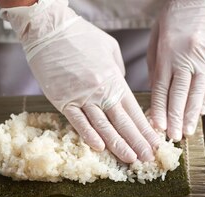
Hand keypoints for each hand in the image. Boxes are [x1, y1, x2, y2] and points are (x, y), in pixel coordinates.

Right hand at [0, 0, 162, 162]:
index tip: (155, 143)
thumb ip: (117, 71)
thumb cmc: (79, 36)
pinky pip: (78, 121)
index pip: (134, 110)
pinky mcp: (63, 100)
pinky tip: (99, 147)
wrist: (49, 30)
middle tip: (148, 158)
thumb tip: (120, 88)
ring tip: (131, 159)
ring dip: (117, 144)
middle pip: (123, 122)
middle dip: (137, 142)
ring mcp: (82, 97)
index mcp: (114, 79)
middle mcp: (101, 91)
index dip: (145, 129)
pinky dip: (88, 135)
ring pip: (103, 126)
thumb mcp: (109, 48)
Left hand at [148, 0, 204, 139]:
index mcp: (167, 53)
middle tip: (173, 137)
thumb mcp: (157, 37)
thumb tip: (156, 93)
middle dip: (175, 120)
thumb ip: (156, 65)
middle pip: (179, 96)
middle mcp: (186, 58)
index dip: (160, 111)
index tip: (158, 128)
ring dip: (191, 116)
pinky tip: (200, 113)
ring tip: (187, 132)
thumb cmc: (176, 14)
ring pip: (197, 94)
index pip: (161, 89)